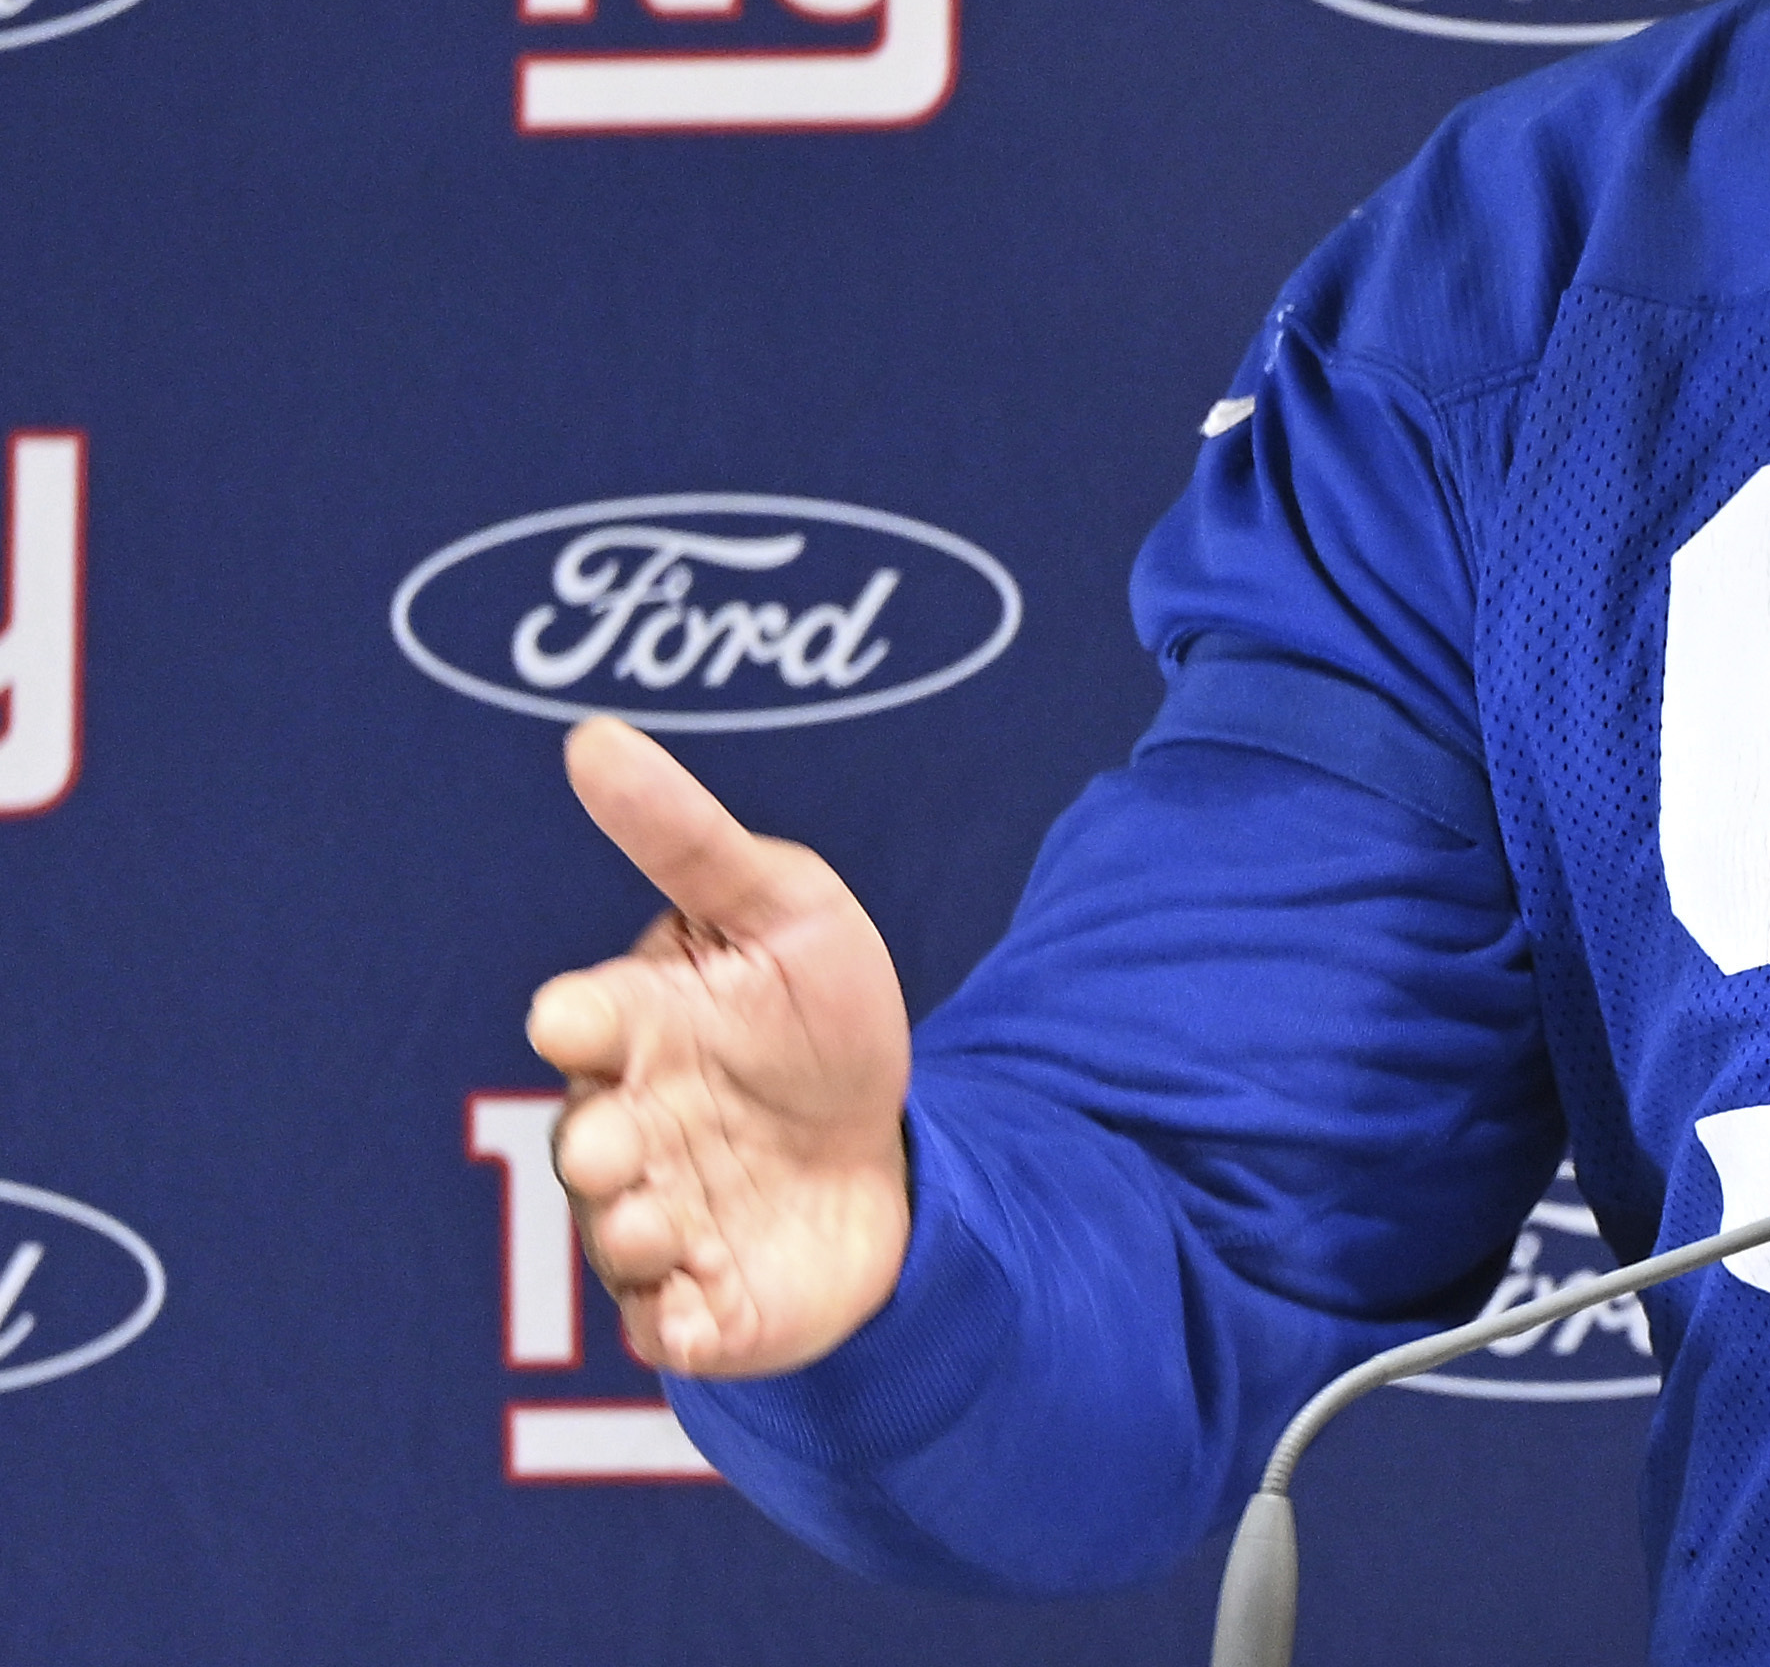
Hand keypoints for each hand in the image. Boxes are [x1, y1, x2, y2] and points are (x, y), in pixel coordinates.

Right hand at [525, 716, 914, 1377]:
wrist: (889, 1154)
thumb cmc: (819, 1023)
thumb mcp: (786, 911)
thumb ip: (690, 838)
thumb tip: (591, 739)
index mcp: (641, 1029)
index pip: (585, 1019)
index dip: (581, 1018)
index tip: (579, 1013)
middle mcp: (631, 1126)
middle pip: (585, 1140)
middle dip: (599, 1144)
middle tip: (628, 1141)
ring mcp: (657, 1220)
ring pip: (615, 1238)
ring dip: (635, 1234)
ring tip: (673, 1223)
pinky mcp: (698, 1304)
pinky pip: (665, 1329)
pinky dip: (678, 1325)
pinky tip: (705, 1311)